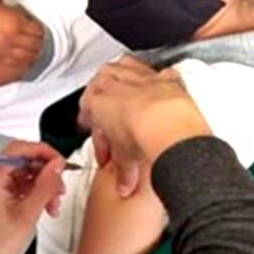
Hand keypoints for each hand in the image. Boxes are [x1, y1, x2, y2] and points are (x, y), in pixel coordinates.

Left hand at [0, 141, 65, 253]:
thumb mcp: (28, 214)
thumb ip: (45, 185)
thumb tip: (57, 164)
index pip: (19, 148)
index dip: (43, 152)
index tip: (60, 162)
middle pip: (22, 160)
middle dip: (45, 175)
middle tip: (60, 189)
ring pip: (22, 172)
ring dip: (41, 185)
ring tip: (53, 205)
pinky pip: (16, 182)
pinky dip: (31, 191)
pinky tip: (43, 205)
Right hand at [80, 56, 209, 197]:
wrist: (167, 124)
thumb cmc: (139, 133)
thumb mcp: (124, 158)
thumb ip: (122, 172)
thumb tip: (124, 186)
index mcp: (96, 99)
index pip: (86, 108)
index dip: (92, 127)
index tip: (97, 138)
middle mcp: (116, 83)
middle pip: (101, 82)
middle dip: (101, 96)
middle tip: (106, 112)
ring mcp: (141, 77)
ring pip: (124, 66)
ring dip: (122, 76)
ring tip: (123, 87)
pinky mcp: (165, 78)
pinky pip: (156, 72)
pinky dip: (157, 78)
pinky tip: (158, 85)